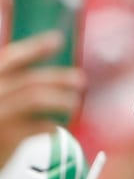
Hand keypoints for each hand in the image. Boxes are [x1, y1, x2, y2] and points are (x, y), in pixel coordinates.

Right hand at [0, 34, 84, 160]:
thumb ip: (12, 87)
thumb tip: (45, 78)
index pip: (12, 58)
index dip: (35, 47)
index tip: (58, 40)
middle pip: (30, 79)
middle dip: (58, 77)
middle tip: (80, 79)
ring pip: (36, 99)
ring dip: (60, 99)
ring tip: (73, 102)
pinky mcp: (7, 138)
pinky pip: (38, 127)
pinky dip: (52, 125)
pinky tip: (57, 127)